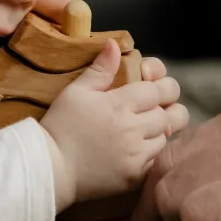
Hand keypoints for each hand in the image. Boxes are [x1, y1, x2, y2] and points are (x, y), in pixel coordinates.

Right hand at [41, 40, 188, 209]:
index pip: (159, 90)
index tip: (155, 87)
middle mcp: (133, 128)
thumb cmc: (60, 126)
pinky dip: (153, 153)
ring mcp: (136, 154)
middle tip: (156, 107)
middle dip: (167, 108)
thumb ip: (100, 70)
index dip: (162, 86)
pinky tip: (138, 149)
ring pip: (166, 137)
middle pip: (170, 114)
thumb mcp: (75, 92)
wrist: (50, 169)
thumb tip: (114, 45)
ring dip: (160, 131)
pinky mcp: (135, 176)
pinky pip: (157, 160)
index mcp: (119, 104)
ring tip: (144, 128)